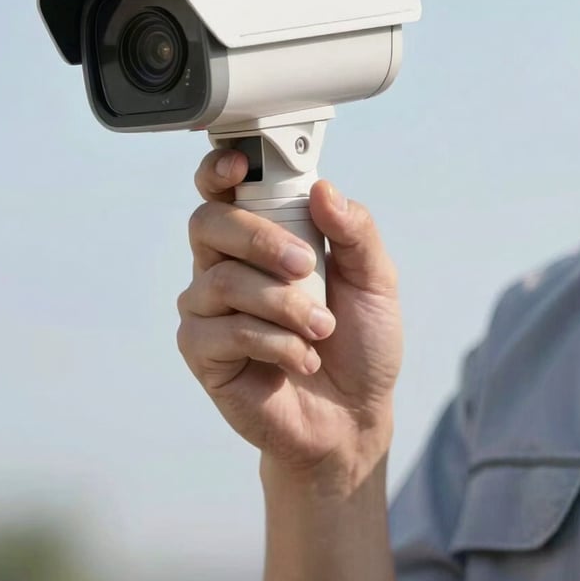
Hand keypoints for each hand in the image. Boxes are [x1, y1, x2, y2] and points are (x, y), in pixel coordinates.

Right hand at [176, 148, 402, 475]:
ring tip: (322, 329)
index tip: (240, 166)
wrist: (354, 414)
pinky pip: (224, 331)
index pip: (223, 190)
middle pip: (209, 223)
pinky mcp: (203, 352)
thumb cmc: (360, 341)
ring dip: (284, 304)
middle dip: (260, 239)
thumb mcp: (375, 279)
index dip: (220, 169)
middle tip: (307, 266)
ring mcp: (209, 307)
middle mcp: (226, 264)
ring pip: (222, 280)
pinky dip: (274, 343)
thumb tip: (323, 189)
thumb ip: (355, 231)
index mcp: (262, 237)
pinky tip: (301, 358)